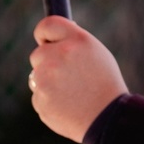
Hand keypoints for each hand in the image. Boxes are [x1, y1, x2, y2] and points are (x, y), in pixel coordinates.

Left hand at [29, 16, 127, 142]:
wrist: (108, 117)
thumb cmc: (104, 84)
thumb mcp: (96, 54)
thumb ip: (72, 44)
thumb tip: (50, 40)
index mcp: (76, 40)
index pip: (47, 25)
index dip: (44, 34)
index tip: (44, 40)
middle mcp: (57, 55)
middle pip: (37, 54)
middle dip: (47, 62)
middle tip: (68, 75)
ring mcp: (45, 78)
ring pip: (36, 76)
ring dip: (48, 82)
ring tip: (72, 92)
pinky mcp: (39, 98)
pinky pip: (39, 95)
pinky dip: (49, 100)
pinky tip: (67, 104)